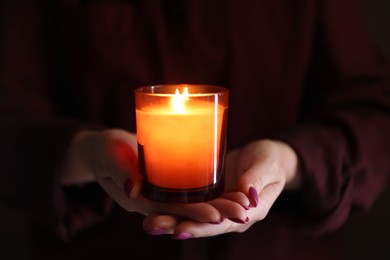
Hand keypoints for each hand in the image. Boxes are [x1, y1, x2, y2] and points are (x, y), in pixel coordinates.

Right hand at [60, 129, 247, 224]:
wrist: (104, 147)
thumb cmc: (103, 150)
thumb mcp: (108, 157)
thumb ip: (120, 172)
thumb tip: (133, 191)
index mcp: (139, 201)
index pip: (170, 212)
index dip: (193, 215)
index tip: (216, 216)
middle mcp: (154, 201)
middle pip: (187, 211)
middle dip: (214, 213)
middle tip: (241, 211)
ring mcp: (163, 193)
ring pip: (193, 202)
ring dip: (217, 204)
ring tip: (242, 204)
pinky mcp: (169, 182)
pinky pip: (191, 188)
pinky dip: (209, 191)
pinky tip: (228, 188)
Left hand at [143, 139, 301, 238]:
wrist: (264, 157)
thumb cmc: (270, 161)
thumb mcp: (268, 166)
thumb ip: (256, 179)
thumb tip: (247, 196)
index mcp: (248, 212)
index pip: (221, 224)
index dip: (201, 228)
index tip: (180, 229)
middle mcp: (229, 214)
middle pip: (201, 223)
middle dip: (175, 225)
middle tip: (151, 226)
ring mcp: (217, 204)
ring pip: (191, 214)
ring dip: (169, 218)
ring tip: (147, 222)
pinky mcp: (209, 194)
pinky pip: (190, 201)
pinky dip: (173, 204)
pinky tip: (154, 203)